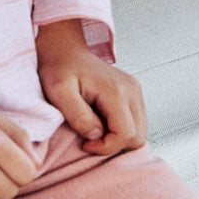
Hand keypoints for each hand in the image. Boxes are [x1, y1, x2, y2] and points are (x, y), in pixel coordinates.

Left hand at [35, 19, 146, 156]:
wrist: (66, 52)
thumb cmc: (60, 70)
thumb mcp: (59, 93)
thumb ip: (78, 116)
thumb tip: (96, 135)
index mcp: (116, 91)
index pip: (127, 134)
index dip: (106, 147)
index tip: (85, 142)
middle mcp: (132, 90)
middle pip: (137, 137)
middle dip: (114, 145)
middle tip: (90, 138)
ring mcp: (135, 91)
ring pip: (139, 132)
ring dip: (117, 139)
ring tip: (94, 129)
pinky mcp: (133, 94)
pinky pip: (135, 124)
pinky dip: (120, 131)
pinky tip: (101, 123)